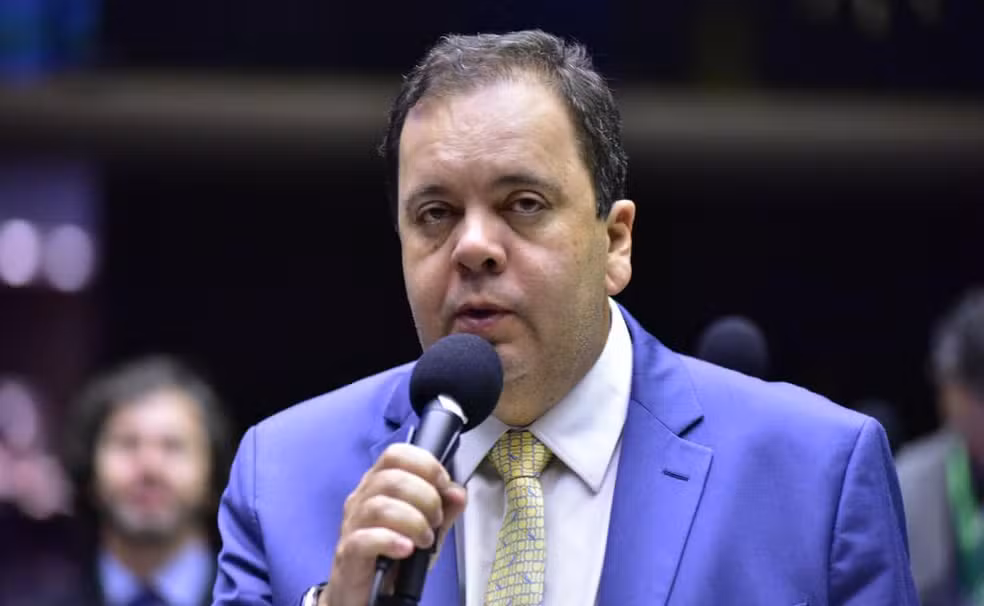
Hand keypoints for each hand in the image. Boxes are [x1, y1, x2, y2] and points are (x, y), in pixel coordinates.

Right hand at [320, 443, 466, 605]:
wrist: (366, 592)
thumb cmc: (393, 554)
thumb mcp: (427, 527)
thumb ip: (444, 508)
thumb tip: (458, 492)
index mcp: (379, 484)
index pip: (397, 454)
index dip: (425, 464)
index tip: (443, 484)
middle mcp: (362, 498)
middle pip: (392, 479)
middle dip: (425, 497)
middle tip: (435, 520)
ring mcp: (352, 524)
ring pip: (380, 507)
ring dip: (413, 522)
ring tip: (425, 539)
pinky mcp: (348, 552)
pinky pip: (367, 538)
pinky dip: (392, 541)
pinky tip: (407, 549)